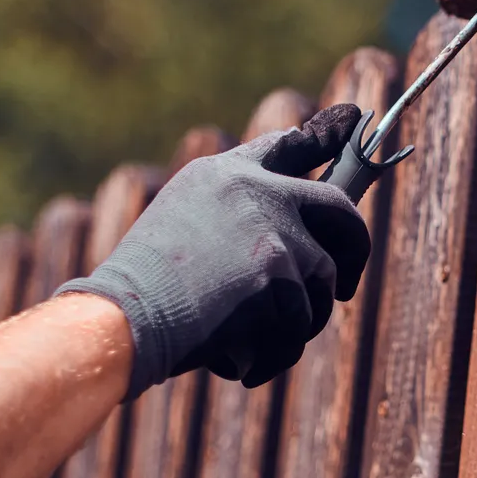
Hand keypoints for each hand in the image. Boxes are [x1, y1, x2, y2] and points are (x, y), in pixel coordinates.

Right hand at [57, 104, 370, 396]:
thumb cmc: (144, 288)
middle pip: (339, 210)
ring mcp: (272, 231)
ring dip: (298, 321)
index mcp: (227, 175)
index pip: (288, 146)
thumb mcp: (183, 224)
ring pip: (323, 283)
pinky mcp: (279, 276)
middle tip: (345, 287)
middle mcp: (256, 191)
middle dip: (354, 251)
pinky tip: (239, 361)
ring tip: (253, 338)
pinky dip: (274, 354)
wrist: (122, 319)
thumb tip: (294, 226)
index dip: (325, 134)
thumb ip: (235, 211)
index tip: (354, 116)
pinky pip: (301, 326)